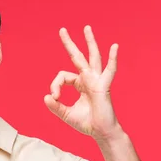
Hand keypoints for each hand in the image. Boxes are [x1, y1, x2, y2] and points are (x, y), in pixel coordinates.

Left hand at [44, 25, 120, 140]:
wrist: (101, 132)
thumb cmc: (87, 123)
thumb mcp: (66, 114)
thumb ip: (55, 106)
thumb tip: (46, 97)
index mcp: (80, 84)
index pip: (63, 76)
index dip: (55, 85)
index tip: (55, 98)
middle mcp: (88, 79)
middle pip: (78, 57)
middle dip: (70, 43)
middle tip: (62, 30)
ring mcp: (97, 81)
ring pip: (93, 57)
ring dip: (90, 42)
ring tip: (86, 28)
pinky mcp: (104, 86)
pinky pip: (109, 70)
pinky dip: (113, 59)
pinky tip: (114, 47)